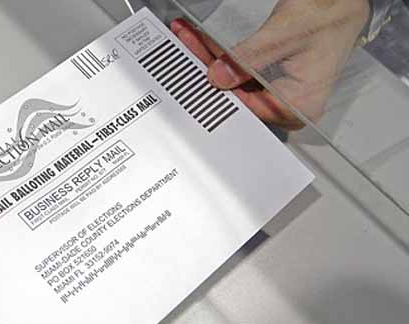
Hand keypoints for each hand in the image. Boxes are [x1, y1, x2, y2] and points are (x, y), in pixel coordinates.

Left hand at [171, 0, 369, 129]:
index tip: (194, 70)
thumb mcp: (283, 35)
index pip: (246, 106)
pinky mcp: (272, 81)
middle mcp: (289, 105)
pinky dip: (225, 56)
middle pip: (236, 92)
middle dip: (209, 65)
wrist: (344, 2)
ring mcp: (280, 93)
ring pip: (235, 81)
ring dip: (212, 59)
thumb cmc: (330, 16)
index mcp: (298, 105)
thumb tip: (218, 77)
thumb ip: (248, 59)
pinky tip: (205, 44)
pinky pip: (242, 72)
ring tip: (191, 40)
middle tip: (186, 45)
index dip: (217, 87)